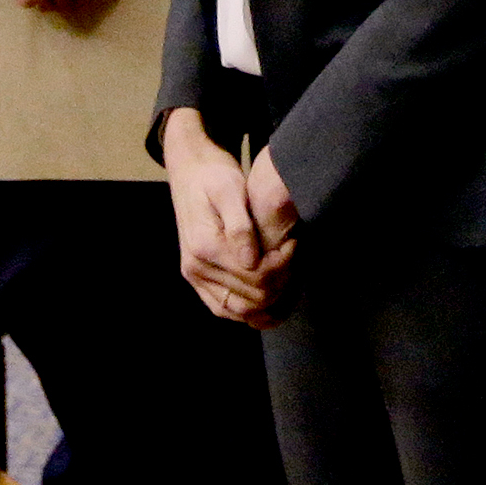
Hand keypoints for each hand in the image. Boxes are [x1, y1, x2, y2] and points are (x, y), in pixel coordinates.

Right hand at [163, 109, 294, 328]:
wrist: (190, 173)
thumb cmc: (214, 176)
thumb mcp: (230, 189)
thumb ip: (240, 225)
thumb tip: (251, 261)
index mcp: (205, 246)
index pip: (256, 275)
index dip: (283, 264)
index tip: (295, 241)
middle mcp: (196, 269)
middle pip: (252, 298)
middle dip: (282, 281)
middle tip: (295, 255)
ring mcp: (196, 278)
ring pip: (240, 311)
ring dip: (271, 302)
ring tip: (291, 278)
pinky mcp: (199, 280)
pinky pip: (226, 309)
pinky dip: (252, 311)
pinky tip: (273, 301)